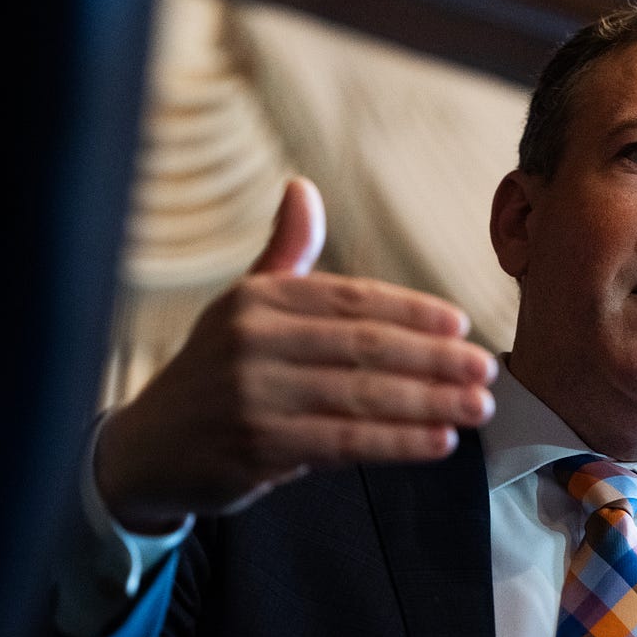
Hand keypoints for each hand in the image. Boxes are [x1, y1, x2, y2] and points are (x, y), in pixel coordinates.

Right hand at [95, 176, 497, 531]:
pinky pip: (345, 443)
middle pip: (365, 347)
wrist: (150, 448)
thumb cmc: (216, 371)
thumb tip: (302, 189)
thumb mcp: (244, 307)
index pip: (351, 298)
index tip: (461, 324)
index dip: (412, 311)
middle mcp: (253, 341)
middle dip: (434, 358)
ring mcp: (254, 395)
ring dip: (429, 402)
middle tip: (486, 368)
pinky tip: (440, 441)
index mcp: (258, 299)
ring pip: (361, 396)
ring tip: (476, 405)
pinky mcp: (258, 446)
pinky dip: (398, 442)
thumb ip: (285, 255)